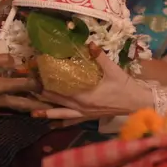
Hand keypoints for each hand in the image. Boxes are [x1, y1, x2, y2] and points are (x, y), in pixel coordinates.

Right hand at [0, 53, 53, 113]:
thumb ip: (2, 60)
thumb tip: (16, 61)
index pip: (23, 85)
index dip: (36, 83)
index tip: (45, 82)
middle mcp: (0, 99)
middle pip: (24, 104)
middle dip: (39, 105)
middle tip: (53, 107)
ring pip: (17, 109)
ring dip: (30, 109)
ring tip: (43, 109)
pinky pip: (7, 109)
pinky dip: (17, 108)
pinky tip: (23, 107)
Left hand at [35, 50, 155, 120]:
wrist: (138, 103)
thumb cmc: (125, 87)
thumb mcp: (113, 70)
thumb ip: (100, 57)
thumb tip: (89, 43)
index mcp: (86, 96)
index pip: (63, 90)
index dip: (49, 84)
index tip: (37, 78)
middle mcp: (82, 107)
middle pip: (59, 102)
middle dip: (44, 96)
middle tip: (29, 91)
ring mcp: (85, 114)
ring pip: (63, 114)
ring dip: (48, 112)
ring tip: (33, 113)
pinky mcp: (89, 117)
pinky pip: (73, 121)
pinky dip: (62, 122)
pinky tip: (53, 124)